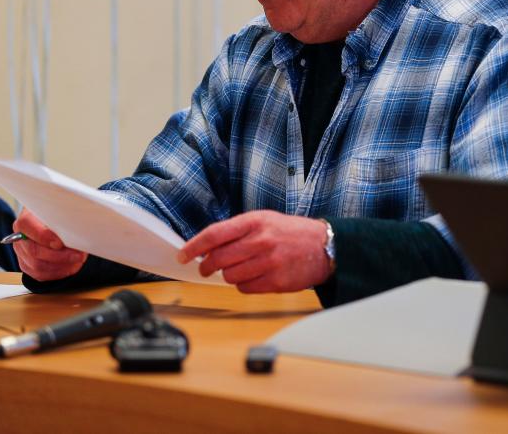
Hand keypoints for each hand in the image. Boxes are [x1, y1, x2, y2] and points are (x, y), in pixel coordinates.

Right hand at [12, 208, 87, 280]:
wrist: (57, 226)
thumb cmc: (60, 218)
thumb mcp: (64, 213)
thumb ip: (65, 219)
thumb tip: (77, 229)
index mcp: (27, 218)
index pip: (26, 225)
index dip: (43, 235)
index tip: (60, 243)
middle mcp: (21, 236)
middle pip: (34, 250)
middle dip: (59, 256)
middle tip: (78, 255)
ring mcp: (22, 252)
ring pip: (37, 265)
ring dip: (61, 265)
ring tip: (77, 260)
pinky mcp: (27, 265)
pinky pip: (40, 274)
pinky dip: (58, 272)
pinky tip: (71, 266)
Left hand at [176, 210, 331, 292]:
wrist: (324, 246)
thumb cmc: (292, 232)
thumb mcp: (265, 220)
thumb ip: (237, 231)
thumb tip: (208, 247)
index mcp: (255, 222)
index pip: (214, 235)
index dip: (194, 246)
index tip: (183, 254)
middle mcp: (261, 241)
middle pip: (218, 258)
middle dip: (206, 266)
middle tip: (205, 268)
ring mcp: (269, 262)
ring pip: (229, 276)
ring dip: (228, 275)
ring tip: (240, 269)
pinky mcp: (275, 281)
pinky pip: (245, 288)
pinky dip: (244, 285)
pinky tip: (254, 276)